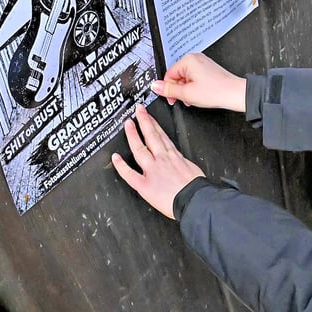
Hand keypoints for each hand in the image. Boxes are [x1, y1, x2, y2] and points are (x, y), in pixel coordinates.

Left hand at [112, 104, 204, 219]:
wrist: (195, 200)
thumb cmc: (196, 188)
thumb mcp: (193, 169)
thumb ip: (182, 164)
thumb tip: (180, 163)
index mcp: (174, 156)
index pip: (162, 136)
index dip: (154, 124)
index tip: (149, 117)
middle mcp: (162, 160)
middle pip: (151, 136)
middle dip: (144, 121)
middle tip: (138, 111)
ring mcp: (153, 170)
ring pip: (140, 149)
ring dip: (132, 135)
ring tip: (127, 124)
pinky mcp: (145, 185)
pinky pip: (130, 174)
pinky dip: (121, 166)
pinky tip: (115, 158)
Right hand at [152, 53, 246, 111]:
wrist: (234, 94)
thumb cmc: (216, 91)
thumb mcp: (187, 93)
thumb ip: (169, 90)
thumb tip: (156, 86)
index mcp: (188, 60)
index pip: (168, 75)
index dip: (169, 89)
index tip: (171, 98)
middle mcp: (195, 58)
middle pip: (177, 76)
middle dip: (179, 90)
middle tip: (185, 99)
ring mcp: (202, 63)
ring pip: (186, 78)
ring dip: (187, 90)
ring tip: (194, 98)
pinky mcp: (208, 69)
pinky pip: (194, 78)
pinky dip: (194, 87)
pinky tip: (200, 95)